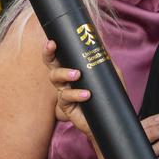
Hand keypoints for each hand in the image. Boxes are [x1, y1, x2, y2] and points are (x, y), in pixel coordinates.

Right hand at [43, 40, 158, 154]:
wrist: (110, 117)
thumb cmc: (108, 94)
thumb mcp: (109, 74)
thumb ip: (104, 59)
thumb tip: (101, 40)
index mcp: (73, 69)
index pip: (60, 56)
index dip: (52, 48)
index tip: (52, 41)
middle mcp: (66, 79)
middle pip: (51, 65)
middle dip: (48, 54)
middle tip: (52, 46)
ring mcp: (64, 92)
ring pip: (55, 78)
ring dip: (64, 73)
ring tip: (77, 75)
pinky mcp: (66, 106)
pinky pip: (66, 97)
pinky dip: (76, 94)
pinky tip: (86, 95)